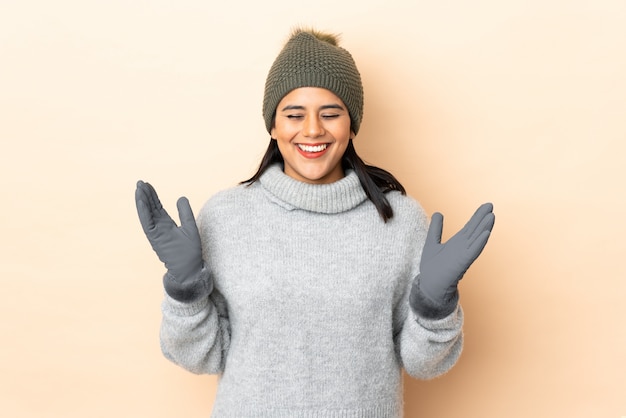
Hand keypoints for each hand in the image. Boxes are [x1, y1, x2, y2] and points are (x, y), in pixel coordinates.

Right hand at [135, 180, 210, 301]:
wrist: (190, 268)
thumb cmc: (190, 251)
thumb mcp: (190, 227)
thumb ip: (185, 212)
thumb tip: (181, 197)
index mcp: (167, 225)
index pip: (157, 207)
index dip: (152, 196)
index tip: (147, 184)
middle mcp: (159, 228)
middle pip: (150, 208)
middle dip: (145, 195)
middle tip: (140, 182)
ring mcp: (156, 233)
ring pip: (146, 214)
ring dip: (142, 201)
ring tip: (138, 188)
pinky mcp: (154, 238)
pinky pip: (147, 223)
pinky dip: (143, 212)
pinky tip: (141, 201)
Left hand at [410, 203, 494, 317]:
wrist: (429, 286)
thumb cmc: (432, 268)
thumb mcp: (432, 243)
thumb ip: (435, 229)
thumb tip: (439, 213)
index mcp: (457, 243)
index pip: (471, 227)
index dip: (478, 216)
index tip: (488, 205)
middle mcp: (463, 248)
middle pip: (475, 230)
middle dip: (483, 218)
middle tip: (491, 205)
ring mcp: (463, 255)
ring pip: (476, 240)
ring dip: (484, 228)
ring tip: (492, 216)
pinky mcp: (461, 263)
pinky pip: (472, 252)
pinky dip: (479, 243)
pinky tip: (486, 234)